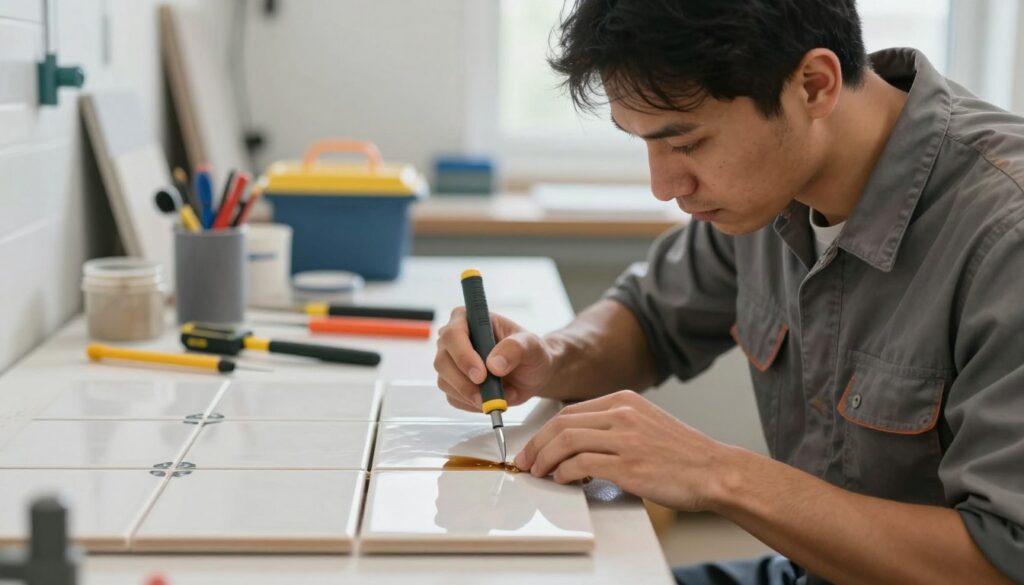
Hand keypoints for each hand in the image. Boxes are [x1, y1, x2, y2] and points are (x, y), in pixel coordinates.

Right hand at [434, 307, 555, 411]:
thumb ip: (515, 349)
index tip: (481, 374)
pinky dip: (472, 404)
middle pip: (442, 360)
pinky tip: (492, 399)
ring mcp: (451, 363)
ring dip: (471, 395)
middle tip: (487, 394)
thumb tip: (494, 364)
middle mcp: (453, 340)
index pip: (453, 334)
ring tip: (500, 395)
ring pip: (445, 382)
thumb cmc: (530, 352)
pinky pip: (453, 398)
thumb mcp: (531, 345)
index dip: (463, 355)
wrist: (532, 374)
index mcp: (468, 319)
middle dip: (464, 381)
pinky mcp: (453, 384)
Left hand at [513, 390, 732, 511]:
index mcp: (625, 400)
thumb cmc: (683, 454)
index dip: (545, 430)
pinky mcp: (628, 466)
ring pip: (566, 441)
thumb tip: (578, 440)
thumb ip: (615, 424)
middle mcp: (623, 414)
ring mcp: (625, 439)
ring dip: (545, 459)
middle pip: (562, 423)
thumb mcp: (646, 422)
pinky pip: (581, 465)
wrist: (715, 471)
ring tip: (539, 472)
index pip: (570, 411)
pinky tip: (562, 480)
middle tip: (526, 461)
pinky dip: (564, 473)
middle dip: (537, 444)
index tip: (534, 445)